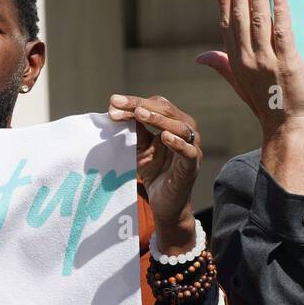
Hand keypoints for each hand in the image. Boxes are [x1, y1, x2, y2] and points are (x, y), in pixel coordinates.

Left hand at [108, 93, 200, 253]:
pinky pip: (188, 152)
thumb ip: (132, 129)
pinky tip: (164, 137)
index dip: (134, 102)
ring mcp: (191, 149)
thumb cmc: (152, 171)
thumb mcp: (139, 147)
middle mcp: (186, 132)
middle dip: (141, 105)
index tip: (112, 102)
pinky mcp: (192, 167)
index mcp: (173, 124)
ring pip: (181, 127)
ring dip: (159, 120)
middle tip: (119, 104)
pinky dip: (177, 143)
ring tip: (140, 114)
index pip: (156, 105)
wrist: (162, 203)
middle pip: (167, 111)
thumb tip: (114, 109)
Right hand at [196, 0, 303, 136]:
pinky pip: (282, 33)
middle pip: (240, 19)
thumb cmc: (264, 103)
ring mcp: (266, 61)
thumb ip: (221, 65)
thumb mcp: (239, 84)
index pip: (227, 26)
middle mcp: (247, 59)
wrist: (284, 125)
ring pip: (259, 21)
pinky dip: (280, 13)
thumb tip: (200, 56)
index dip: (223, 2)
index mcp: (235, 62)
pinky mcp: (287, 63)